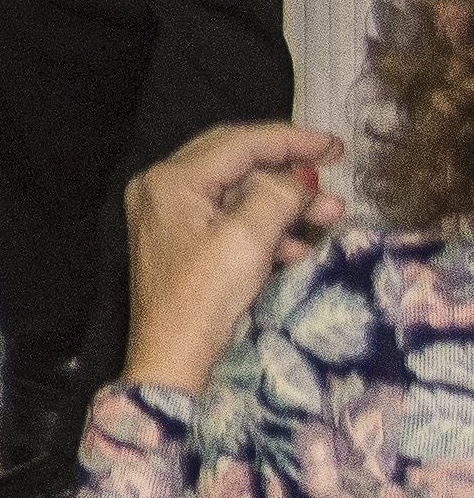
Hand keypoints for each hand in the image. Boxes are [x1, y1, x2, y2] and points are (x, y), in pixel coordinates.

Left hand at [124, 119, 340, 391]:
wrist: (172, 359)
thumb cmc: (204, 298)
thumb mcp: (247, 240)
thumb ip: (276, 195)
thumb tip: (297, 176)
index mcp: (170, 180)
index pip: (236, 142)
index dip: (289, 139)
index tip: (333, 144)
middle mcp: (163, 190)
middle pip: (237, 163)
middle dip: (290, 170)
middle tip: (334, 173)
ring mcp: (171, 216)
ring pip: (240, 195)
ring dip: (286, 204)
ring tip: (333, 214)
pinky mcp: (184, 243)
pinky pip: (232, 222)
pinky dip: (268, 229)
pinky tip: (301, 247)